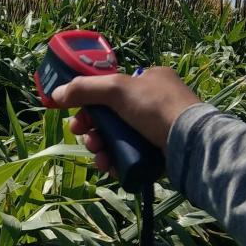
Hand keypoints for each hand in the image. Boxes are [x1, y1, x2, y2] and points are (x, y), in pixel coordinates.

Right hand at [50, 67, 200, 173]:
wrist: (190, 143)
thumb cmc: (156, 107)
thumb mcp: (116, 89)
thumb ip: (84, 89)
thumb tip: (55, 95)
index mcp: (148, 80)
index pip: (111, 90)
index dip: (90, 103)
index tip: (78, 117)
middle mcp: (154, 103)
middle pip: (110, 117)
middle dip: (93, 130)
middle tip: (85, 138)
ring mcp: (157, 129)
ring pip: (118, 138)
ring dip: (101, 147)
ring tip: (99, 155)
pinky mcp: (159, 153)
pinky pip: (129, 156)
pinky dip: (115, 160)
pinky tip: (109, 166)